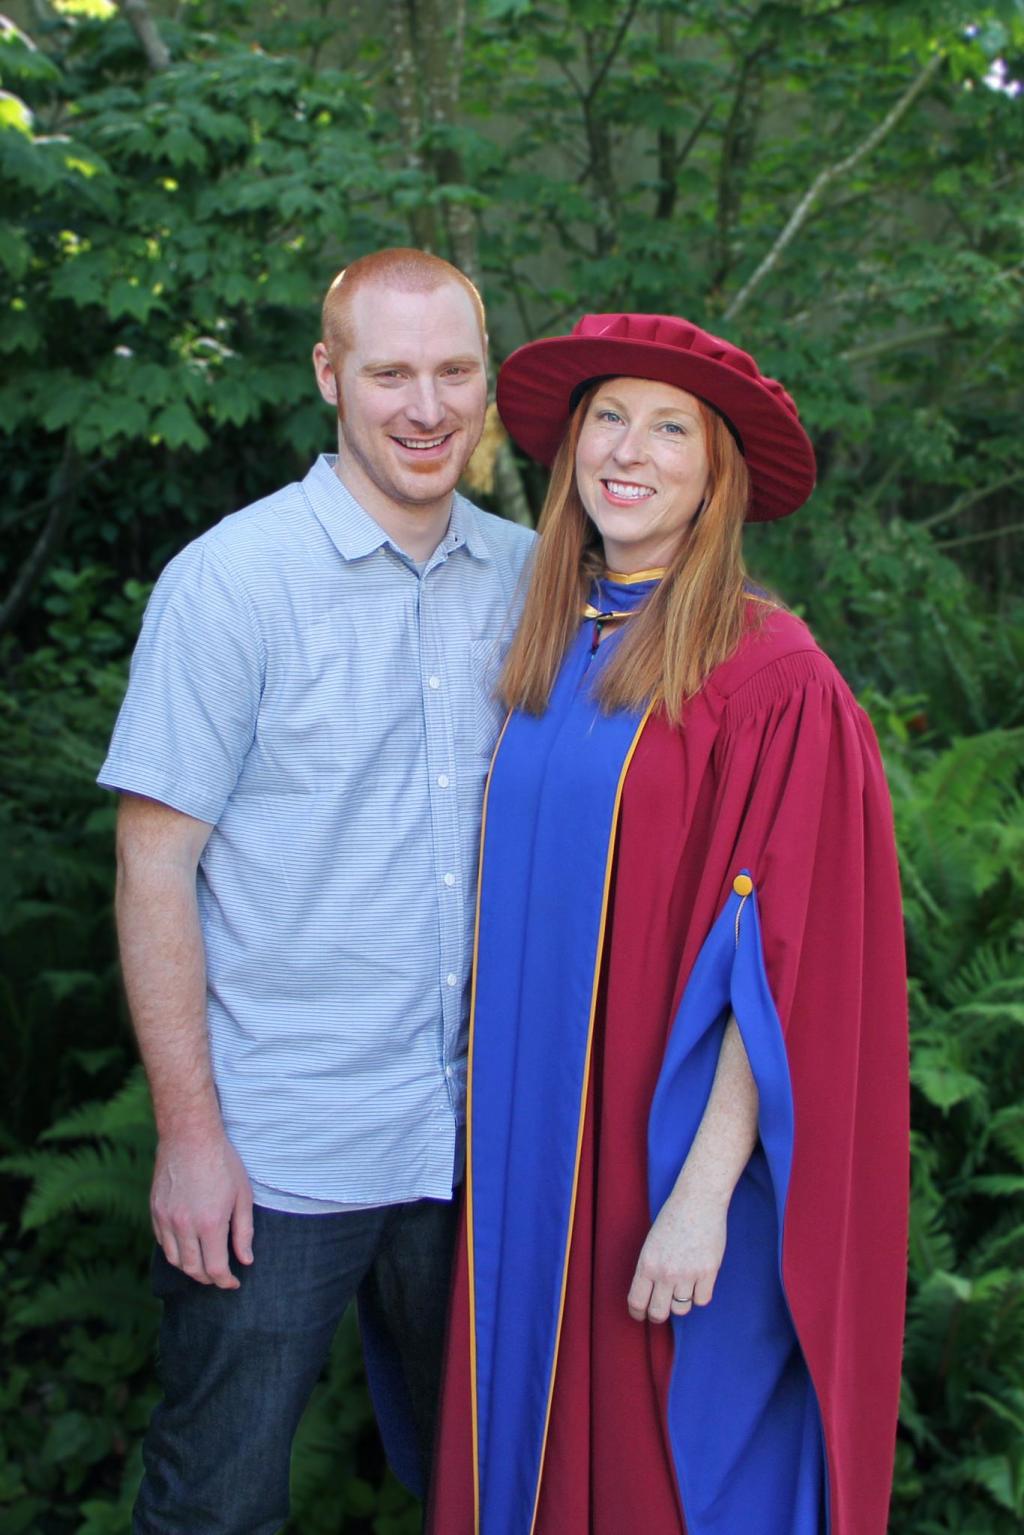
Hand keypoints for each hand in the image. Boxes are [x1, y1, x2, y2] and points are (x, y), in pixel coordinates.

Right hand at [151, 1132, 253, 1288]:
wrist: (189, 1135)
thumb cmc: (222, 1162)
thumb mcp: (242, 1195)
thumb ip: (244, 1231)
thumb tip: (245, 1260)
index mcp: (210, 1224)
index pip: (215, 1268)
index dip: (226, 1281)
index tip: (234, 1282)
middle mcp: (184, 1226)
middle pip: (193, 1269)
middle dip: (208, 1278)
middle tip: (220, 1276)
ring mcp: (166, 1219)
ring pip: (174, 1260)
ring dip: (190, 1268)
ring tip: (204, 1264)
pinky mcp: (154, 1210)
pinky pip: (162, 1242)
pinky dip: (174, 1251)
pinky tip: (186, 1246)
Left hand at [627, 1181, 727, 1323]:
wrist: (698, 1201)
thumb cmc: (673, 1219)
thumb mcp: (651, 1244)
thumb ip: (650, 1270)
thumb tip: (650, 1297)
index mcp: (647, 1263)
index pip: (637, 1302)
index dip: (638, 1314)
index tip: (641, 1315)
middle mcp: (665, 1272)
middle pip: (659, 1313)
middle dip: (659, 1315)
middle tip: (663, 1308)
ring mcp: (688, 1273)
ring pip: (682, 1309)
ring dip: (681, 1301)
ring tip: (684, 1285)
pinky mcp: (709, 1272)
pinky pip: (702, 1300)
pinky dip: (700, 1294)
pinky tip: (699, 1280)